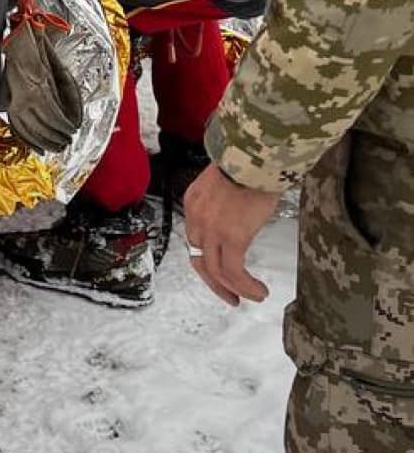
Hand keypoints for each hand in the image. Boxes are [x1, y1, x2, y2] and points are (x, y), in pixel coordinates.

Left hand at [183, 163, 280, 307]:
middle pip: (199, 259)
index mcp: (194, 202)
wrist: (257, 155)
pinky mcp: (232, 237)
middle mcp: (197, 217)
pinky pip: (234, 272)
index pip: (195, 238)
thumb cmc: (250, 163)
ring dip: (233, 289)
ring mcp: (212, 229)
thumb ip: (225, 200)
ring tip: (251, 297)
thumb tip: (239, 212)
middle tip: (230, 295)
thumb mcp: (227, 181)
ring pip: (215, 271)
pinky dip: (245, 287)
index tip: (222, 270)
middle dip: (214, 282)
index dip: (207, 257)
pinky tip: (258, 291)